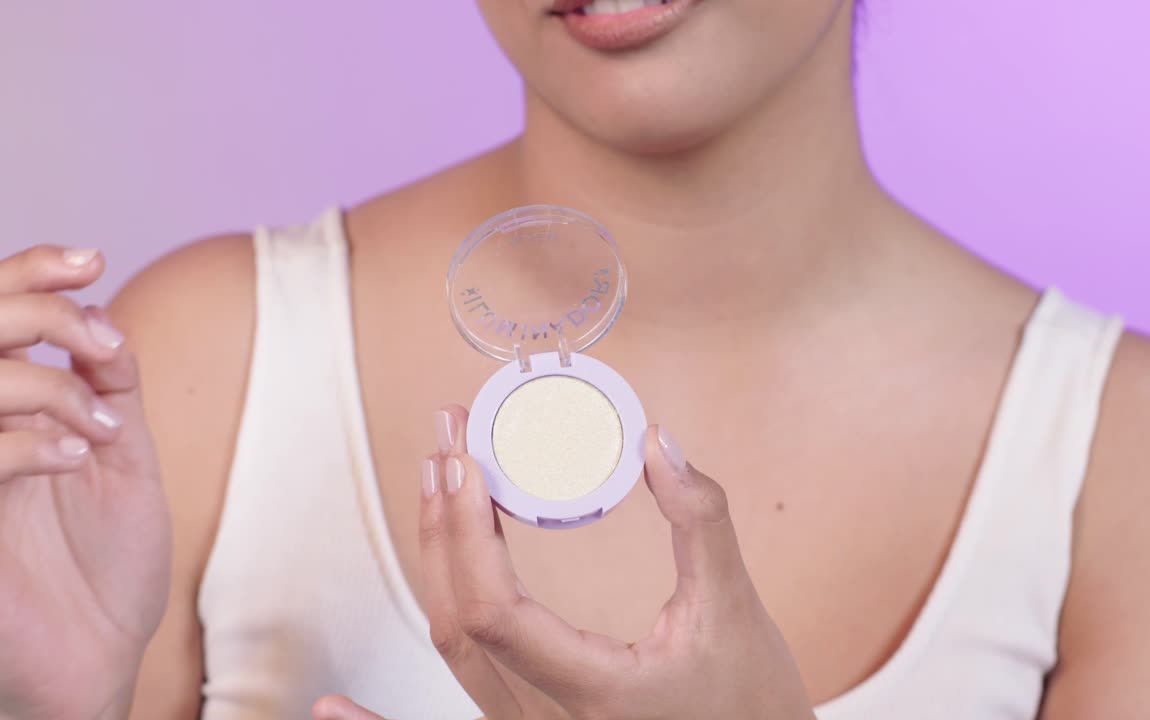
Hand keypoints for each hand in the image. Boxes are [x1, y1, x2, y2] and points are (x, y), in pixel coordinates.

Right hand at [0, 247, 170, 718]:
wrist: (98, 658)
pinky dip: (26, 439)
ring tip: (101, 425)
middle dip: (35, 315)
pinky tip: (78, 455)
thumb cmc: (106, 565)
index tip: (88, 260)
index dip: (26, 273)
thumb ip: (111, 389)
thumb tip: (105, 316)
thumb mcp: (123, 461)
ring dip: (42, 384)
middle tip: (99, 344)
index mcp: (4, 413)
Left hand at [314, 406, 814, 719]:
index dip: (467, 531)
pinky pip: (457, 700)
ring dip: (437, 564)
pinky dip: (382, 715)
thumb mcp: (736, 610)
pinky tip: (330, 708)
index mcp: (594, 695)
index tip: (466, 460)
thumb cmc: (754, 706)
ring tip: (441, 485)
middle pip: (458, 623)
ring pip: (453, 651)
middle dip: (444, 523)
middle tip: (448, 440)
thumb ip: (701, 520)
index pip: (495, 611)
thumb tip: (659, 442)